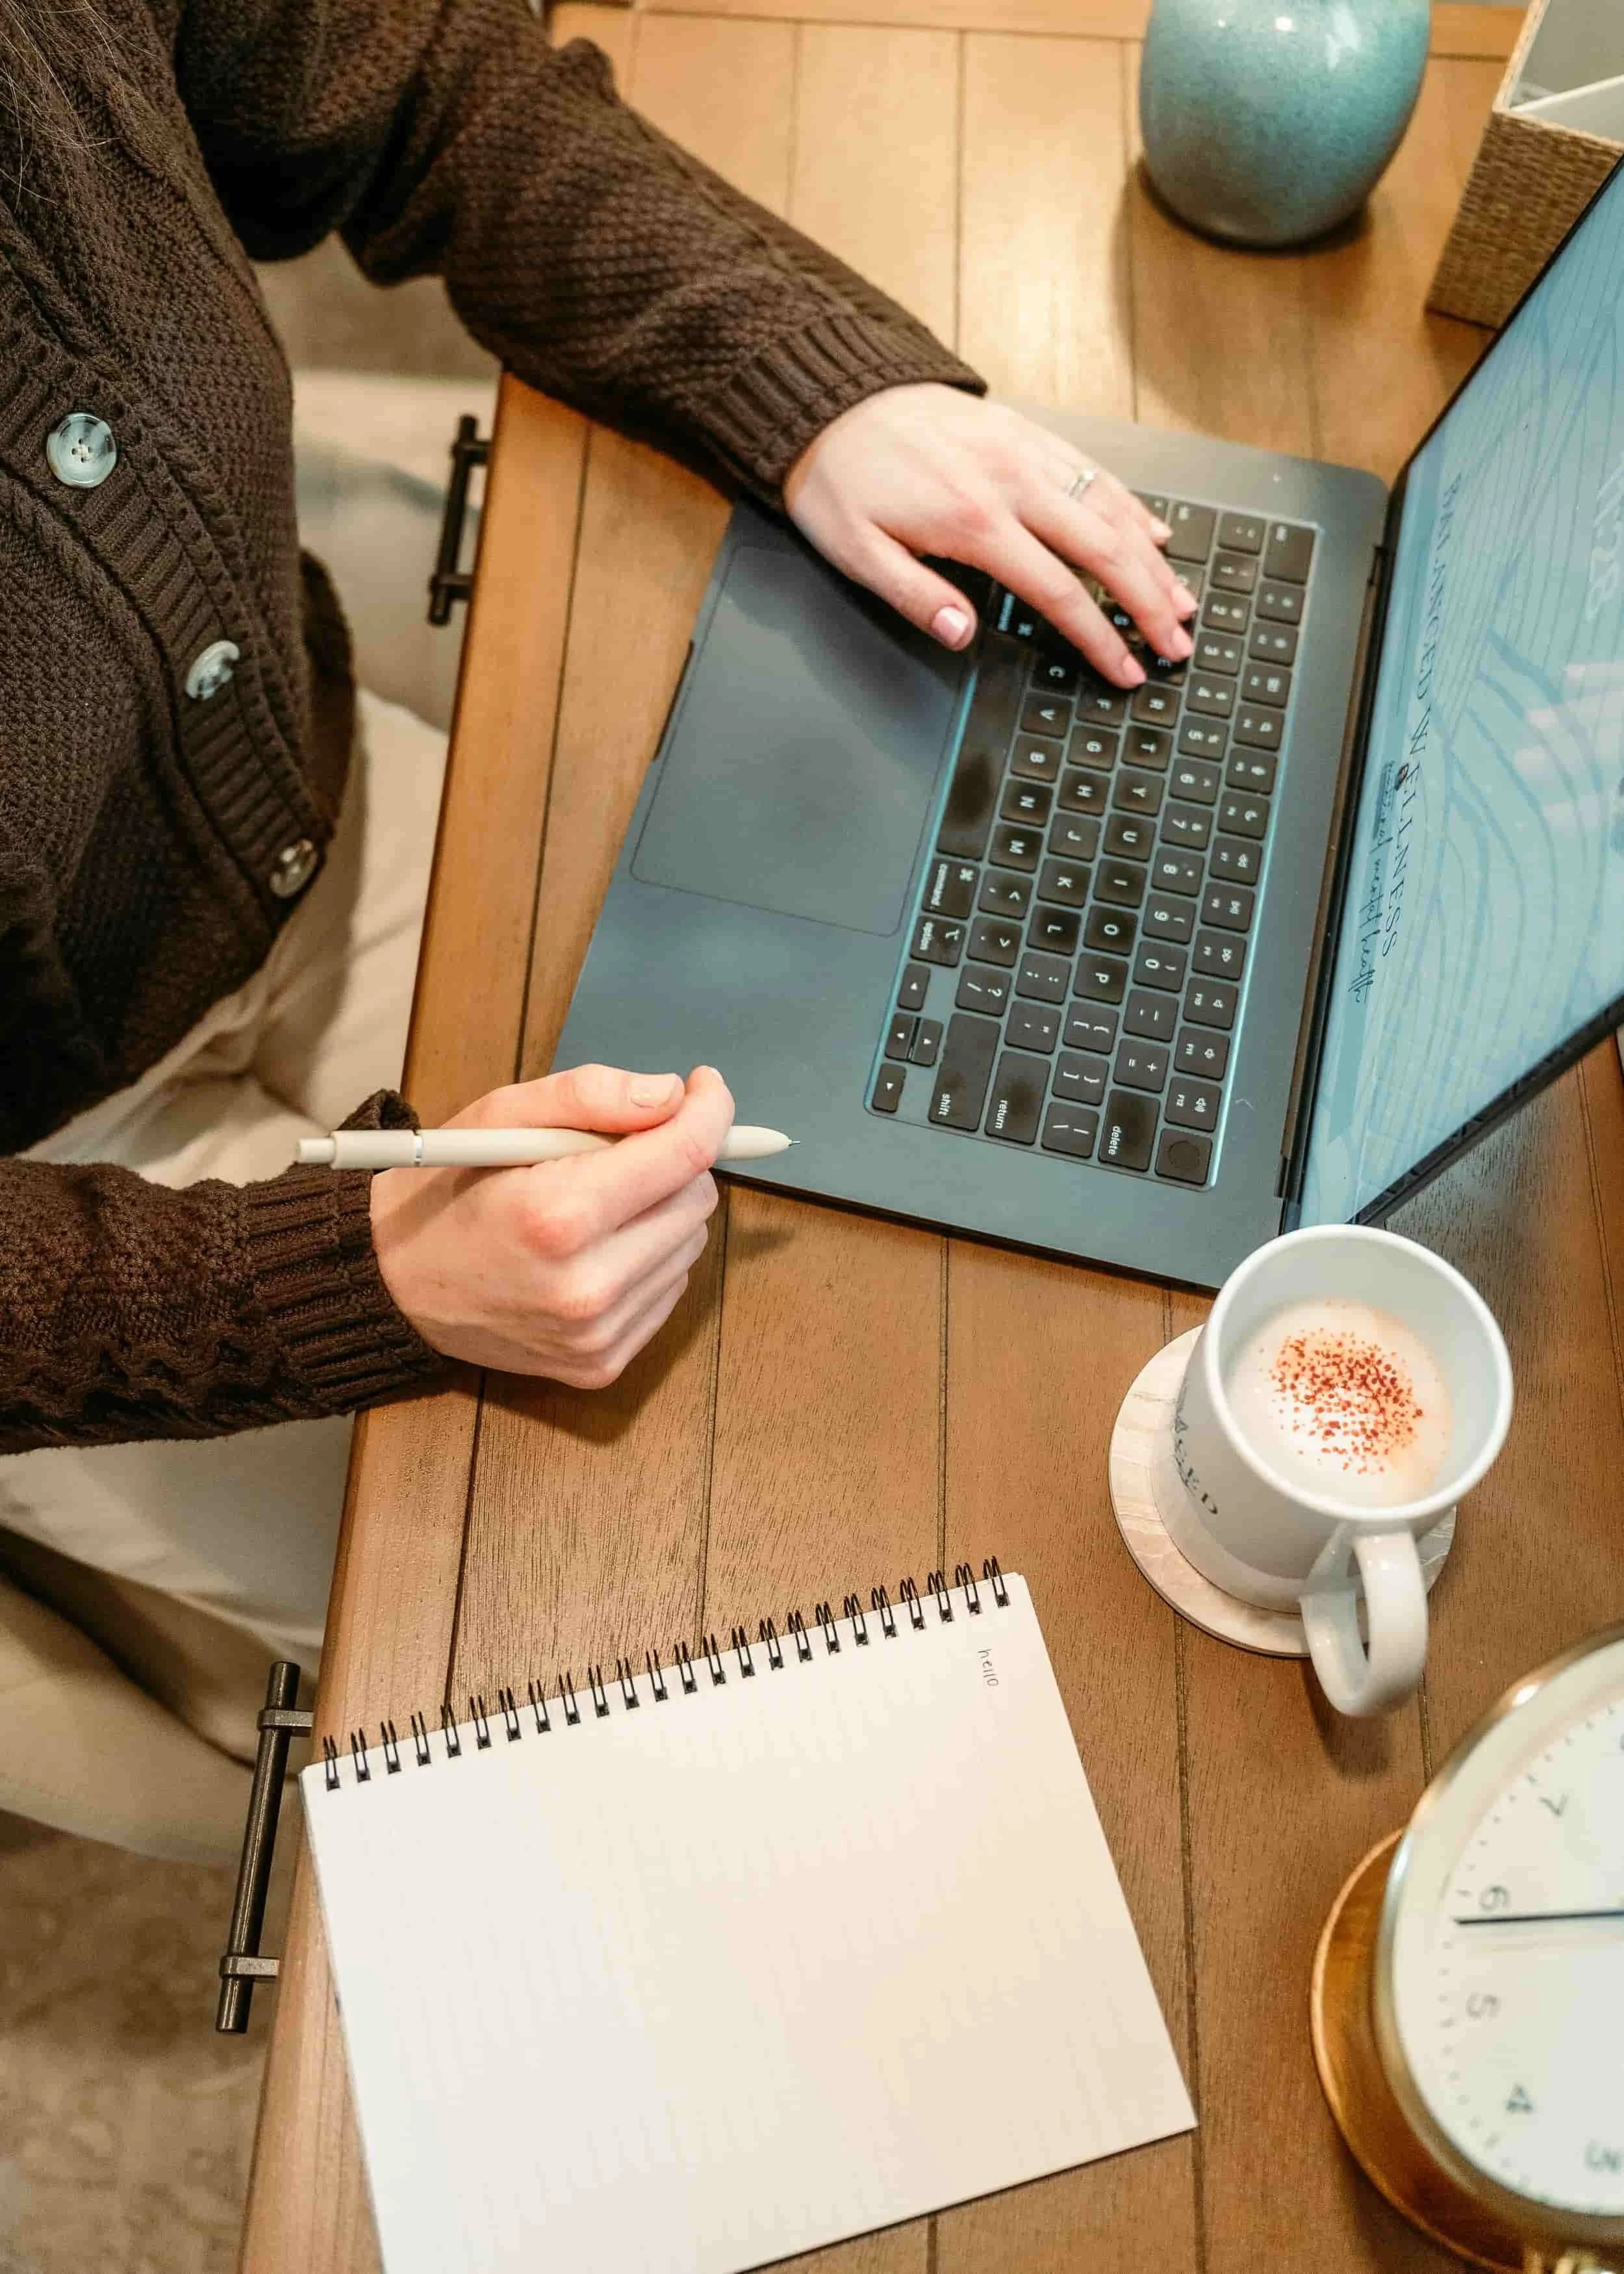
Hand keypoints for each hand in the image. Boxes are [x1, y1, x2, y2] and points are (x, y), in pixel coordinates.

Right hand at [370, 1064, 731, 1388]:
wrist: (396, 1285)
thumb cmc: (450, 1190)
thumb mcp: (500, 1117)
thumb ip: (588, 1094)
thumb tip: (670, 1095)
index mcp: (557, 1216)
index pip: (683, 1155)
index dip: (708, 1110)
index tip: (704, 1086)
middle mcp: (586, 1286)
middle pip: (696, 1200)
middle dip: (674, 1161)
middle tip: (624, 1149)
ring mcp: (597, 1334)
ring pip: (689, 1246)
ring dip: (661, 1211)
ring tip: (596, 1204)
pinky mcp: (602, 1363)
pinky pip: (667, 1291)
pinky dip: (646, 1258)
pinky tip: (595, 1249)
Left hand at [783, 384, 1196, 687]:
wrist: (834, 397)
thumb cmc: (841, 480)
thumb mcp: (856, 551)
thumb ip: (915, 597)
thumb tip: (964, 635)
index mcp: (973, 522)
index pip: (1058, 592)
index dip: (1099, 637)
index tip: (1127, 669)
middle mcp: (1011, 482)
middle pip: (1103, 551)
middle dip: (1148, 604)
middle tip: (1177, 646)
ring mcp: (1024, 452)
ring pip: (1109, 509)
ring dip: (1152, 560)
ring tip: (1181, 601)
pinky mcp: (1025, 432)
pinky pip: (1091, 470)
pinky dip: (1129, 504)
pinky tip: (1154, 532)